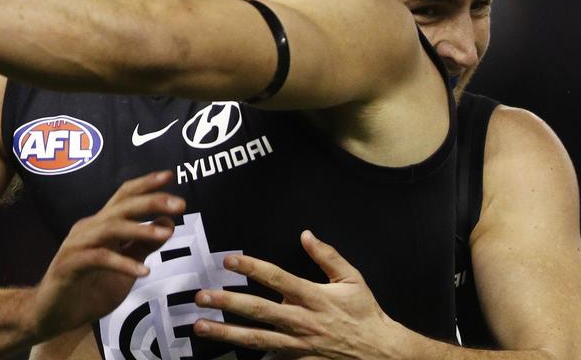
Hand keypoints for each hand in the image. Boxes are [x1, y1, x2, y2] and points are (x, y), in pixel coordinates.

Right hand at [27, 170, 185, 343]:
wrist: (52, 315)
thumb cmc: (89, 289)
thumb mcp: (126, 266)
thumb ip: (144, 245)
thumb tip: (168, 223)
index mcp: (101, 224)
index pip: (124, 197)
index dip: (146, 185)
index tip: (170, 176)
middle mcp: (88, 228)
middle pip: (121, 207)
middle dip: (151, 202)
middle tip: (179, 205)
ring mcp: (77, 245)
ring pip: (110, 228)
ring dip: (140, 229)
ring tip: (166, 235)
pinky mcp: (69, 266)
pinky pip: (99, 259)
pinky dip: (123, 264)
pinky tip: (143, 272)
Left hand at [192, 230, 406, 359]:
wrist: (379, 352)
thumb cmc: (364, 313)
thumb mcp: (352, 278)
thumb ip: (327, 255)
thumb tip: (306, 234)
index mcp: (315, 296)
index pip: (277, 278)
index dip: (252, 268)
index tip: (230, 261)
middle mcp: (302, 321)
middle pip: (258, 311)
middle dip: (227, 303)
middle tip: (201, 297)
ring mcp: (298, 345)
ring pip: (256, 338)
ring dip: (225, 332)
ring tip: (200, 326)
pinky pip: (269, 359)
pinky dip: (248, 357)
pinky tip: (223, 355)